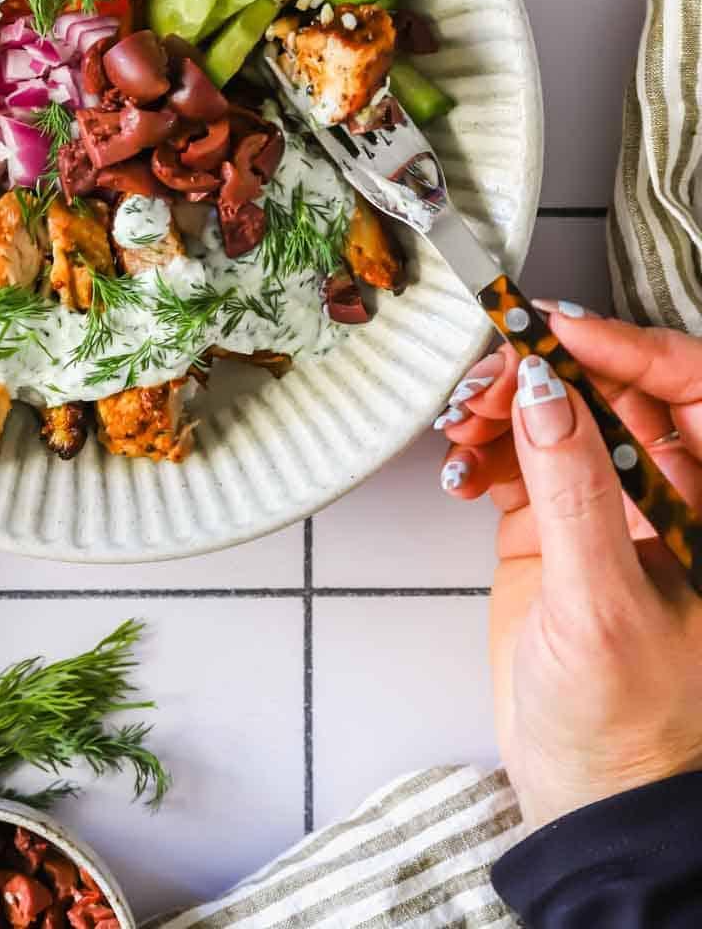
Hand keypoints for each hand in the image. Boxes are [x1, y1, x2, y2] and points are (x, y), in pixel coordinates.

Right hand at [436, 309, 701, 829]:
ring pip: (554, 416)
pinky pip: (513, 459)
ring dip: (500, 407)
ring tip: (458, 426)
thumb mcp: (601, 602)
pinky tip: (457, 468)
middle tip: (484, 378)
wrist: (587, 808)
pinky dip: (479, 451)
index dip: (625, 345)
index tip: (554, 327)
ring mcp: (602, 511)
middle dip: (544, 371)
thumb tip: (545, 388)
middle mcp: (662, 496)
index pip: (687, 386)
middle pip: (608, 389)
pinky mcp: (549, 532)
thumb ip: (573, 489)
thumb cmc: (631, 729)